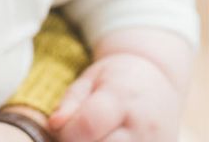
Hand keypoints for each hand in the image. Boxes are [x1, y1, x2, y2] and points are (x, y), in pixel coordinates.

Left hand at [49, 52, 180, 140]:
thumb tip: (54, 125)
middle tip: (74, 133)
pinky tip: (105, 140)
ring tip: (89, 136)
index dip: (66, 132)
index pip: (87, 126)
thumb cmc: (118, 79)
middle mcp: (143, 129)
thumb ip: (70, 102)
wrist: (160, 84)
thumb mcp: (90, 79)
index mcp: (122, 99)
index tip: (59, 126)